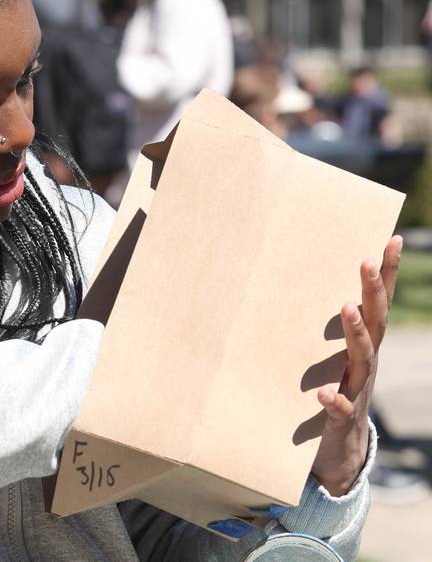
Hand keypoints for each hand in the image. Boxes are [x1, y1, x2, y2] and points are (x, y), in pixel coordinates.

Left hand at [310, 235, 402, 494]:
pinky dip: (334, 400)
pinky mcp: (342, 419)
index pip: (379, 303)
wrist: (339, 449)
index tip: (391, 239)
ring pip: (363, 358)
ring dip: (355, 332)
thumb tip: (298, 281)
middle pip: (375, 321)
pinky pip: (341, 409)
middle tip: (365, 260)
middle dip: (373, 290)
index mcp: (364, 344)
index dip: (387, 272)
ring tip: (346, 308)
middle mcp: (366, 363)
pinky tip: (324, 393)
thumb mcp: (332, 356)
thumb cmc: (332, 389)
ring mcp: (358, 390)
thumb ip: (324, 328)